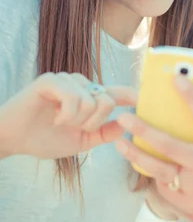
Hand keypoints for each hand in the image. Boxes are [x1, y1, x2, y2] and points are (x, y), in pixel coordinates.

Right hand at [0, 72, 136, 159]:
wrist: (14, 139)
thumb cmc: (45, 138)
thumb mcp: (82, 141)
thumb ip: (104, 133)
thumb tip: (128, 127)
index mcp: (90, 97)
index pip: (118, 93)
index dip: (134, 95)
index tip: (149, 98)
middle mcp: (81, 84)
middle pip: (108, 101)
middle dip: (93, 122)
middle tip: (73, 127)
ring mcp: (66, 80)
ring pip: (92, 100)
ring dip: (77, 120)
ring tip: (60, 122)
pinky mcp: (51, 80)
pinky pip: (74, 97)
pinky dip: (67, 114)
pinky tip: (55, 118)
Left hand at [116, 76, 192, 221]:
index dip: (190, 95)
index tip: (175, 78)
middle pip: (169, 145)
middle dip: (143, 129)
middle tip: (124, 117)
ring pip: (159, 170)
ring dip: (136, 155)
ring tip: (119, 143)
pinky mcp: (190, 206)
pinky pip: (164, 187)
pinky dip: (153, 174)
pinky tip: (143, 162)